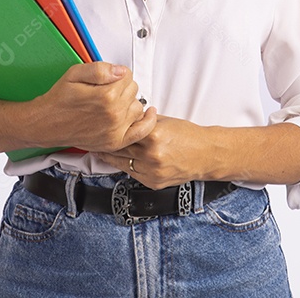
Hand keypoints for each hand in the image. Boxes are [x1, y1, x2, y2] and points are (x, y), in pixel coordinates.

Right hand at [27, 62, 156, 152]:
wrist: (47, 124)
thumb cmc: (60, 99)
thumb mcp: (75, 73)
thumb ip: (100, 69)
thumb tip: (120, 71)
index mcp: (106, 96)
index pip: (128, 75)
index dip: (117, 74)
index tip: (107, 78)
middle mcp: (114, 115)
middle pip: (134, 90)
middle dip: (123, 87)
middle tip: (106, 90)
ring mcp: (116, 130)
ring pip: (138, 107)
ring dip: (130, 102)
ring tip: (114, 103)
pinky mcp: (115, 142)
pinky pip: (142, 132)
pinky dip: (147, 122)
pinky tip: (148, 114)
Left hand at [96, 115, 214, 189]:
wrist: (206, 154)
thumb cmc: (188, 135)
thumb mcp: (165, 121)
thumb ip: (143, 122)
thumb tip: (125, 118)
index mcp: (153, 135)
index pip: (123, 132)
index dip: (110, 129)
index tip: (100, 126)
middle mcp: (152, 155)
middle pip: (118, 149)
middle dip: (105, 143)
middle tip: (93, 138)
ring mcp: (152, 171)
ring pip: (121, 163)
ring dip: (110, 156)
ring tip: (100, 149)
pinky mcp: (153, 183)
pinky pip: (131, 173)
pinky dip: (124, 166)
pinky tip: (118, 159)